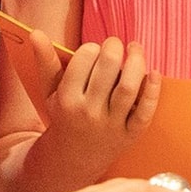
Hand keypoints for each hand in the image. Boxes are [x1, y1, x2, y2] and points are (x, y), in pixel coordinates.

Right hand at [45, 37, 162, 159]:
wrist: (72, 159)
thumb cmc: (63, 115)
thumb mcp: (50, 91)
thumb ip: (45, 61)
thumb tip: (36, 32)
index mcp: (67, 98)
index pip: (84, 58)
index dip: (92, 47)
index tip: (93, 51)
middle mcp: (89, 112)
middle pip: (108, 67)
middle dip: (114, 47)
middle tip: (115, 45)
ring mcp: (111, 124)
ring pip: (128, 87)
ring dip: (136, 61)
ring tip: (135, 49)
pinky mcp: (130, 135)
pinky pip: (145, 111)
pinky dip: (153, 90)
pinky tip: (154, 72)